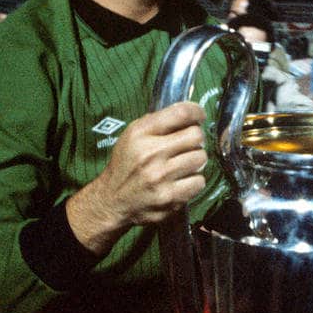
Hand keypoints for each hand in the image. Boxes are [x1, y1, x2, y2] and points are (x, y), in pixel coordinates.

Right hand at [68, 102, 209, 254]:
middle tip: (189, 145)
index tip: (199, 117)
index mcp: (140, 133)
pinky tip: (182, 181)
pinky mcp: (169, 198)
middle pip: (196, 136)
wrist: (112, 200)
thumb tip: (190, 114)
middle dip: (197, 139)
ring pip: (201, 159)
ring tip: (183, 165)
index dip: (197, 111)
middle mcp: (150, 153)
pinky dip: (194, 181)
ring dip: (196, 161)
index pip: (181, 113)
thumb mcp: (133, 136)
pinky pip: (199, 182)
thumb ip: (158, 122)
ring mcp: (161, 177)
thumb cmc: (127, 164)